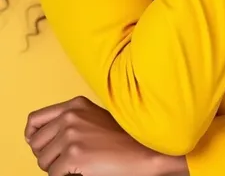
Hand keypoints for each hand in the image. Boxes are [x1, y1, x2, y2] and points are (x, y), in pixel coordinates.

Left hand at [25, 95, 188, 175]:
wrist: (142, 150)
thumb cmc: (121, 138)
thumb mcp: (92, 118)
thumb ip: (69, 121)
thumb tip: (38, 138)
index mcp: (74, 104)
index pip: (34, 120)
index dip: (33, 137)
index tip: (40, 146)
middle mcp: (70, 116)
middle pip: (36, 144)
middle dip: (47, 156)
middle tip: (66, 160)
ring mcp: (71, 134)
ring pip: (43, 162)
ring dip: (57, 169)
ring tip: (79, 164)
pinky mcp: (73, 155)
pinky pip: (53, 175)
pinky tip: (83, 171)